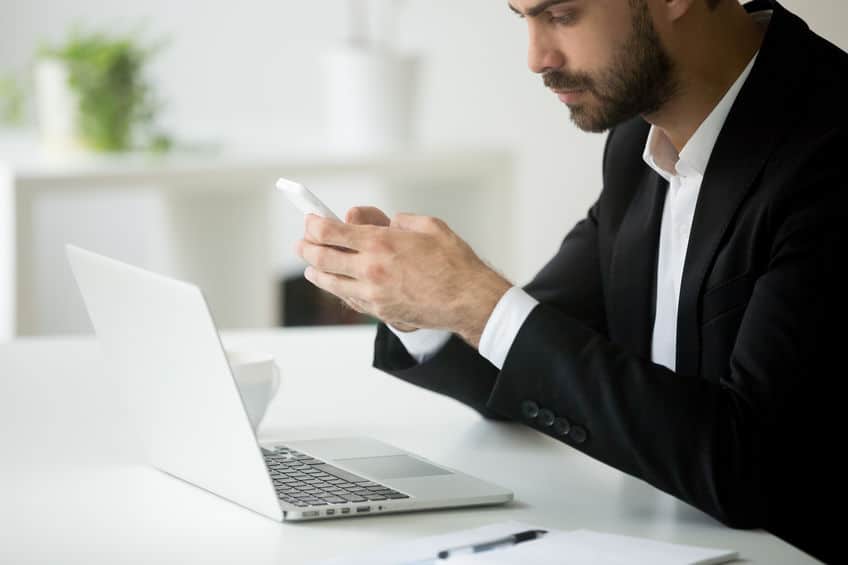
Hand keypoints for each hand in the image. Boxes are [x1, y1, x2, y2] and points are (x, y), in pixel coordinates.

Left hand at [296, 211, 510, 347]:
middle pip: (322, 258)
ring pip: (330, 283)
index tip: (310, 221)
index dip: (314, 225)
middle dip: (307, 248)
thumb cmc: (453, 262)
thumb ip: (397, 220)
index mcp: (380, 243)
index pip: (330, 233)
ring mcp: (372, 294)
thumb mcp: (427, 225)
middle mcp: (370, 269)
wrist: (467, 299)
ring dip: (316, 272)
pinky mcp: (380, 311)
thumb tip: (381, 223)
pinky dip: (339, 290)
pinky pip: (350, 300)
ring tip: (311, 267)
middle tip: (302, 243)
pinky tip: (337, 285)